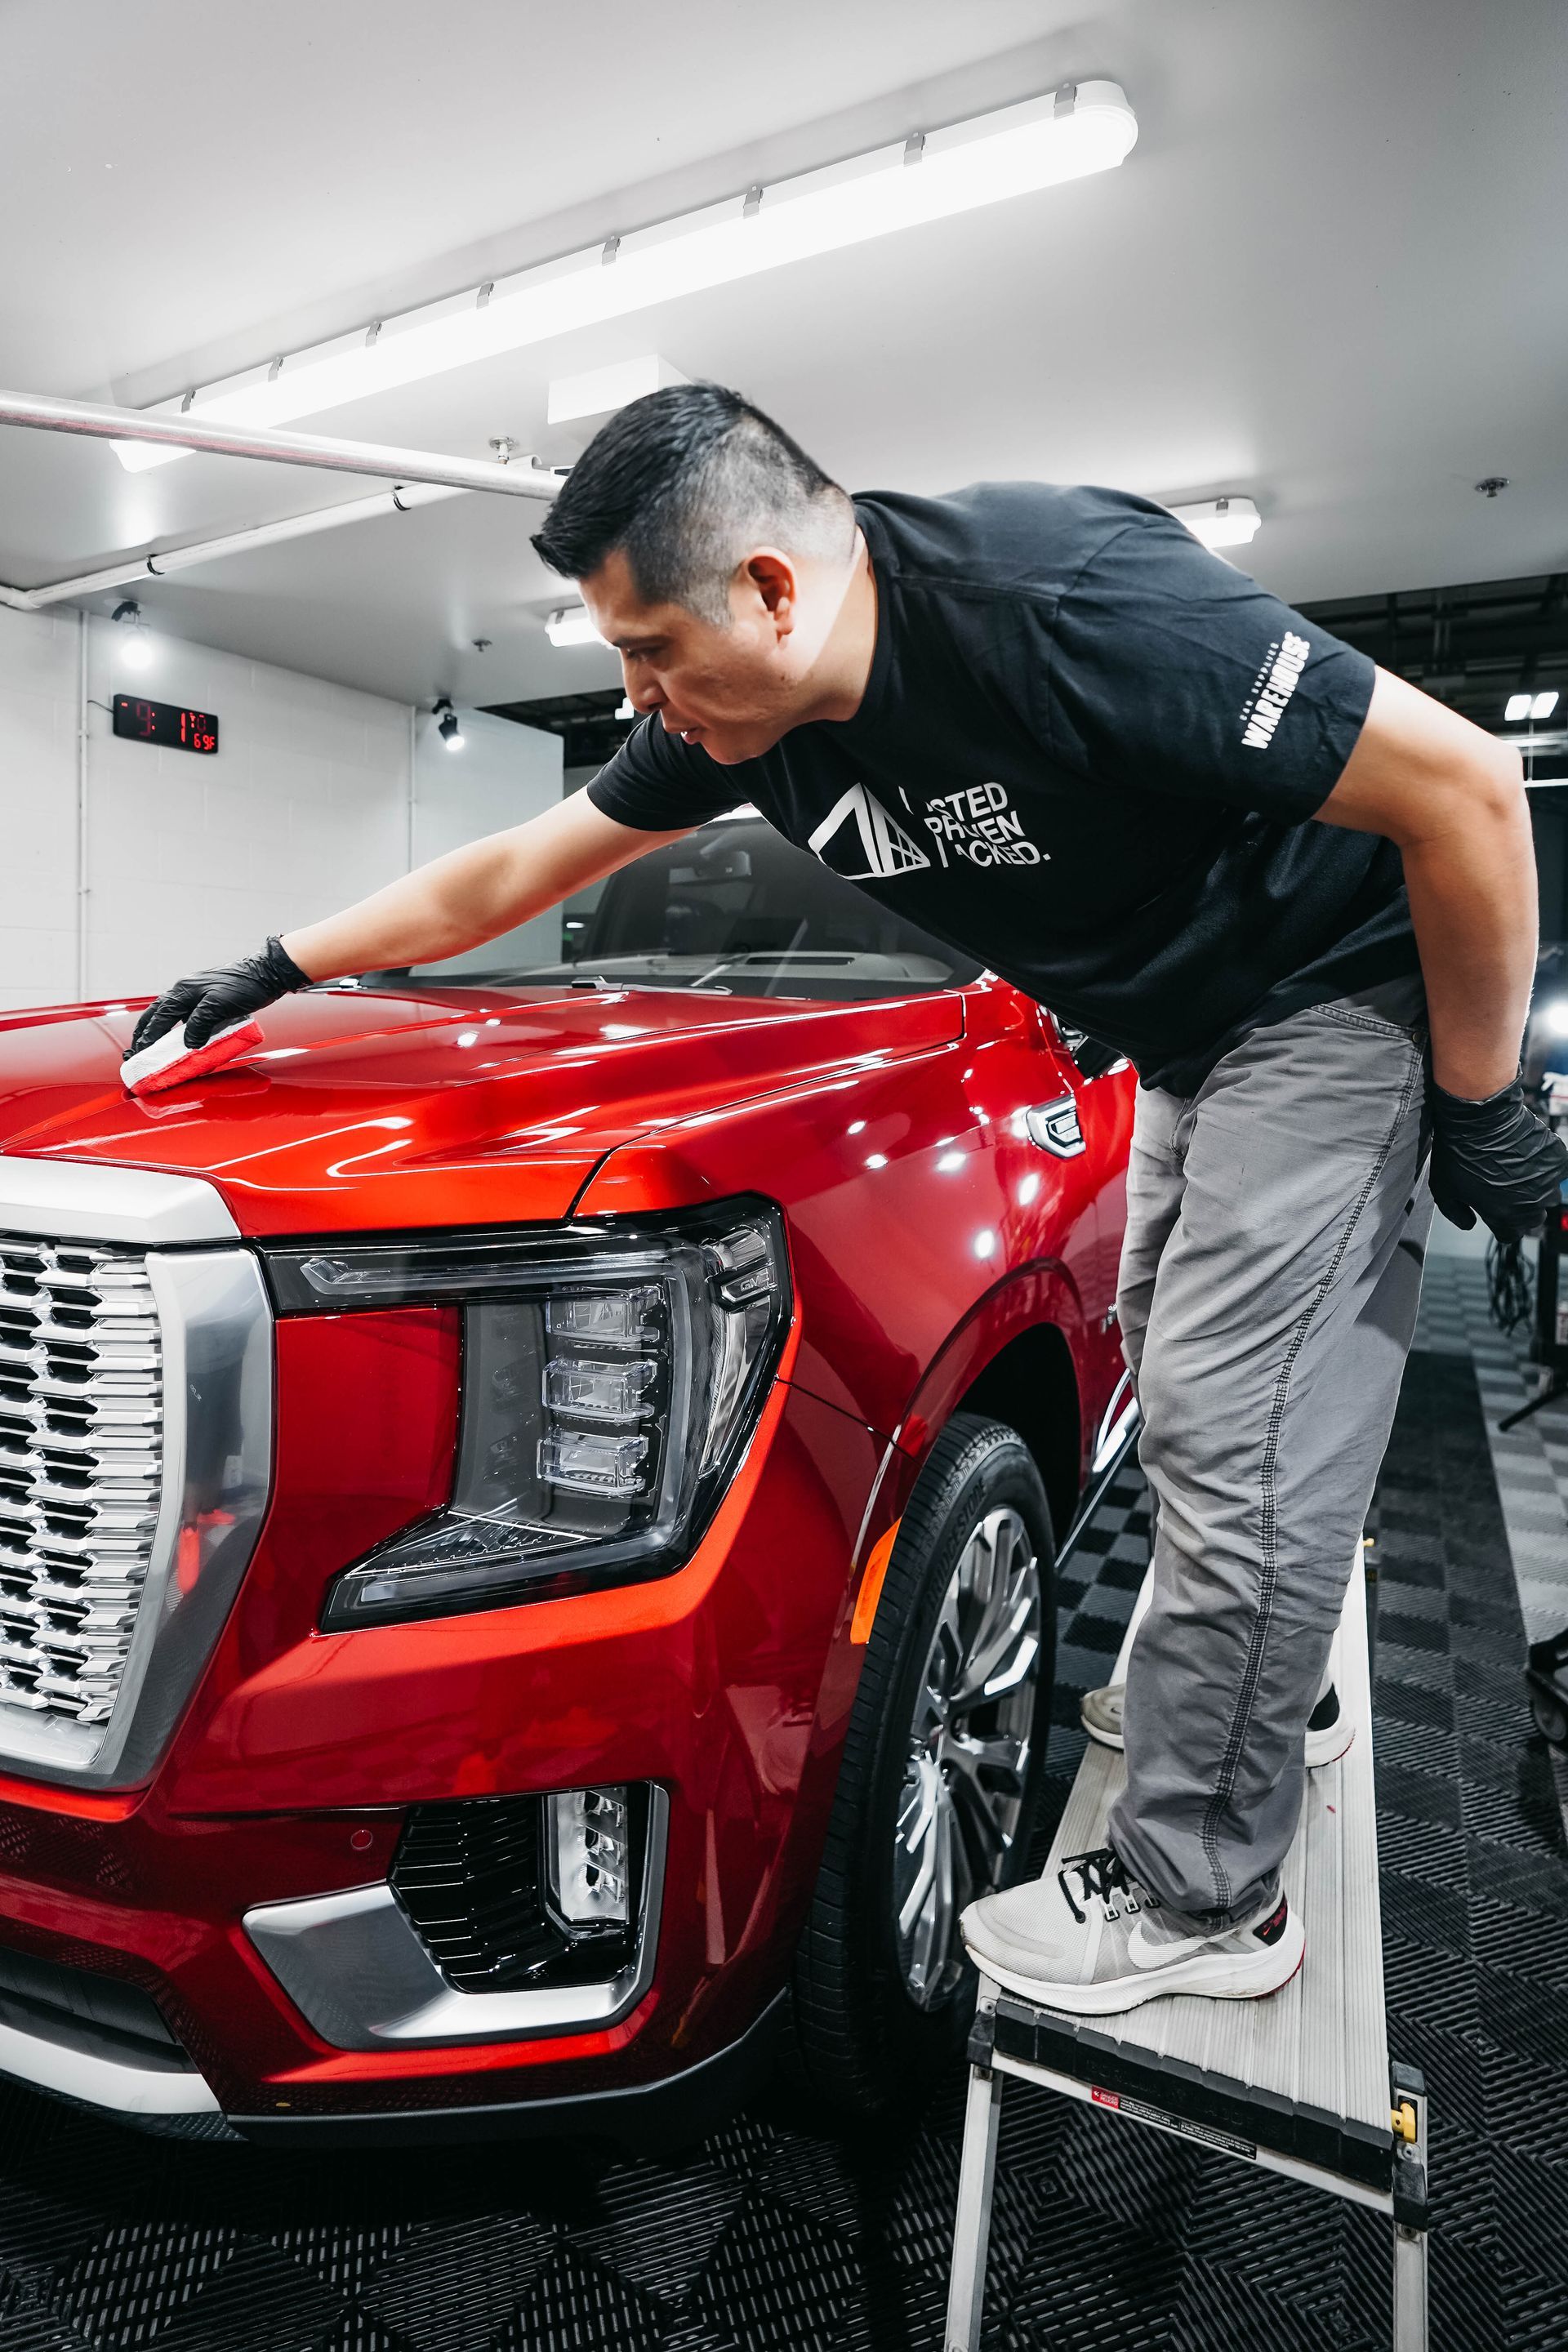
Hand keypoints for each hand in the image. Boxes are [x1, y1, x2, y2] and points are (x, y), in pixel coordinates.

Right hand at [126, 937, 311, 1059]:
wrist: (266, 976)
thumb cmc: (244, 987)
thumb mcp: (219, 1005)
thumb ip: (200, 1023)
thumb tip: (189, 1044)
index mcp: (183, 991)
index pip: (159, 1017)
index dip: (148, 1037)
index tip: (140, 1052)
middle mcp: (185, 992)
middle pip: (157, 1014)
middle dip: (145, 1033)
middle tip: (136, 1050)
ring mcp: (196, 996)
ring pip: (170, 1016)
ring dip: (159, 1031)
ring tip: (152, 1047)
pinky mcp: (207, 1002)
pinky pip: (187, 1018)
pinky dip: (179, 1030)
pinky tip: (180, 1040)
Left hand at [1427, 1075, 1567, 1240]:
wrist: (1480, 1116)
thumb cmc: (1458, 1152)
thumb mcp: (1443, 1190)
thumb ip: (1457, 1214)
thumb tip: (1469, 1223)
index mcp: (1505, 1218)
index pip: (1509, 1234)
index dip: (1500, 1222)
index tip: (1494, 1208)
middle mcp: (1532, 1205)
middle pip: (1531, 1217)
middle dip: (1519, 1205)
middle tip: (1503, 1184)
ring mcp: (1549, 1183)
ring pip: (1547, 1194)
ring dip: (1535, 1186)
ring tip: (1514, 1166)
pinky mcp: (1559, 1160)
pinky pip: (1556, 1169)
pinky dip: (1545, 1163)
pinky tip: (1526, 1152)